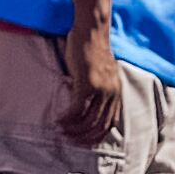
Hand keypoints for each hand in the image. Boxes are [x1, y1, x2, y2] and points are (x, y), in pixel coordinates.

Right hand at [59, 20, 124, 142]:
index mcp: (116, 93)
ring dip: (73, 129)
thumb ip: (97, 89)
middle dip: (83, 137)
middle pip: (99, 126)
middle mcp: (111, 94)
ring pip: (87, 120)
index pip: (109, 124)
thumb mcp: (100, 73)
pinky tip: (58, 120)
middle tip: (69, 140)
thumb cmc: (91, 49)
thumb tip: (84, 102)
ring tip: (61, 131)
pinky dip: (67, 118)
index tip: (83, 141)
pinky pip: (76, 109)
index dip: (96, 136)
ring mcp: (100, 90)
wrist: (91, 32)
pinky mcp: (87, 85)